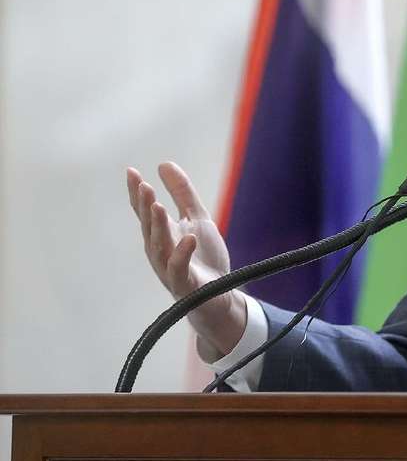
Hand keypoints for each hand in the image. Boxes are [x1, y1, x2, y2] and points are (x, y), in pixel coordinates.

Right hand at [126, 162, 245, 358]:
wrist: (220, 297)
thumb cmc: (204, 259)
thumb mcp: (197, 219)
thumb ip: (183, 193)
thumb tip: (164, 164)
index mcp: (161, 236)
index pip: (146, 212)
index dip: (138, 194)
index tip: (131, 172)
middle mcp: (160, 252)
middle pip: (149, 227)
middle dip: (145, 207)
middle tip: (144, 186)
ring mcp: (170, 270)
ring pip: (159, 247)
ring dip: (158, 227)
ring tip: (159, 206)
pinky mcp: (185, 285)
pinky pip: (180, 269)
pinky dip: (182, 254)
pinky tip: (187, 238)